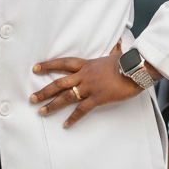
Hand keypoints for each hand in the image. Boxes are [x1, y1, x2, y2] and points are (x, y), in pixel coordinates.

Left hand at [30, 42, 160, 127]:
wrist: (136, 69)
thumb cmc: (128, 63)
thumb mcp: (117, 55)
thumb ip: (115, 51)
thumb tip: (118, 44)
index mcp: (87, 64)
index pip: (63, 63)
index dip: (48, 66)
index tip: (36, 68)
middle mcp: (84, 75)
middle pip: (59, 83)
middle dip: (44, 91)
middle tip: (32, 98)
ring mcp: (90, 87)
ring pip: (66, 97)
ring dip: (52, 105)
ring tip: (41, 111)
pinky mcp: (97, 98)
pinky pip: (82, 110)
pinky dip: (73, 118)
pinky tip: (65, 124)